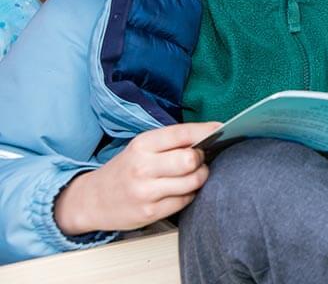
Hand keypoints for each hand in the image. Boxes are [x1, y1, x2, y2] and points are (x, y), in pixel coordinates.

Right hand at [54, 122, 220, 234]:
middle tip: (200, 159)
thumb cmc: (125, 170)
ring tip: (193, 175)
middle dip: (202, 159)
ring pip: (193, 181)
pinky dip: (190, 194)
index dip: (206, 131)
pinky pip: (185, 200)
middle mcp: (143, 167)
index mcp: (142, 145)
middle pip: (191, 160)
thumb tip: (211, 133)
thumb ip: (172, 141)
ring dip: (200, 177)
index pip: (182, 134)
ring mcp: (146, 191)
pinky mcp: (149, 212)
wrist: (92, 200)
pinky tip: (181, 190)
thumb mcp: (142, 148)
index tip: (221, 130)